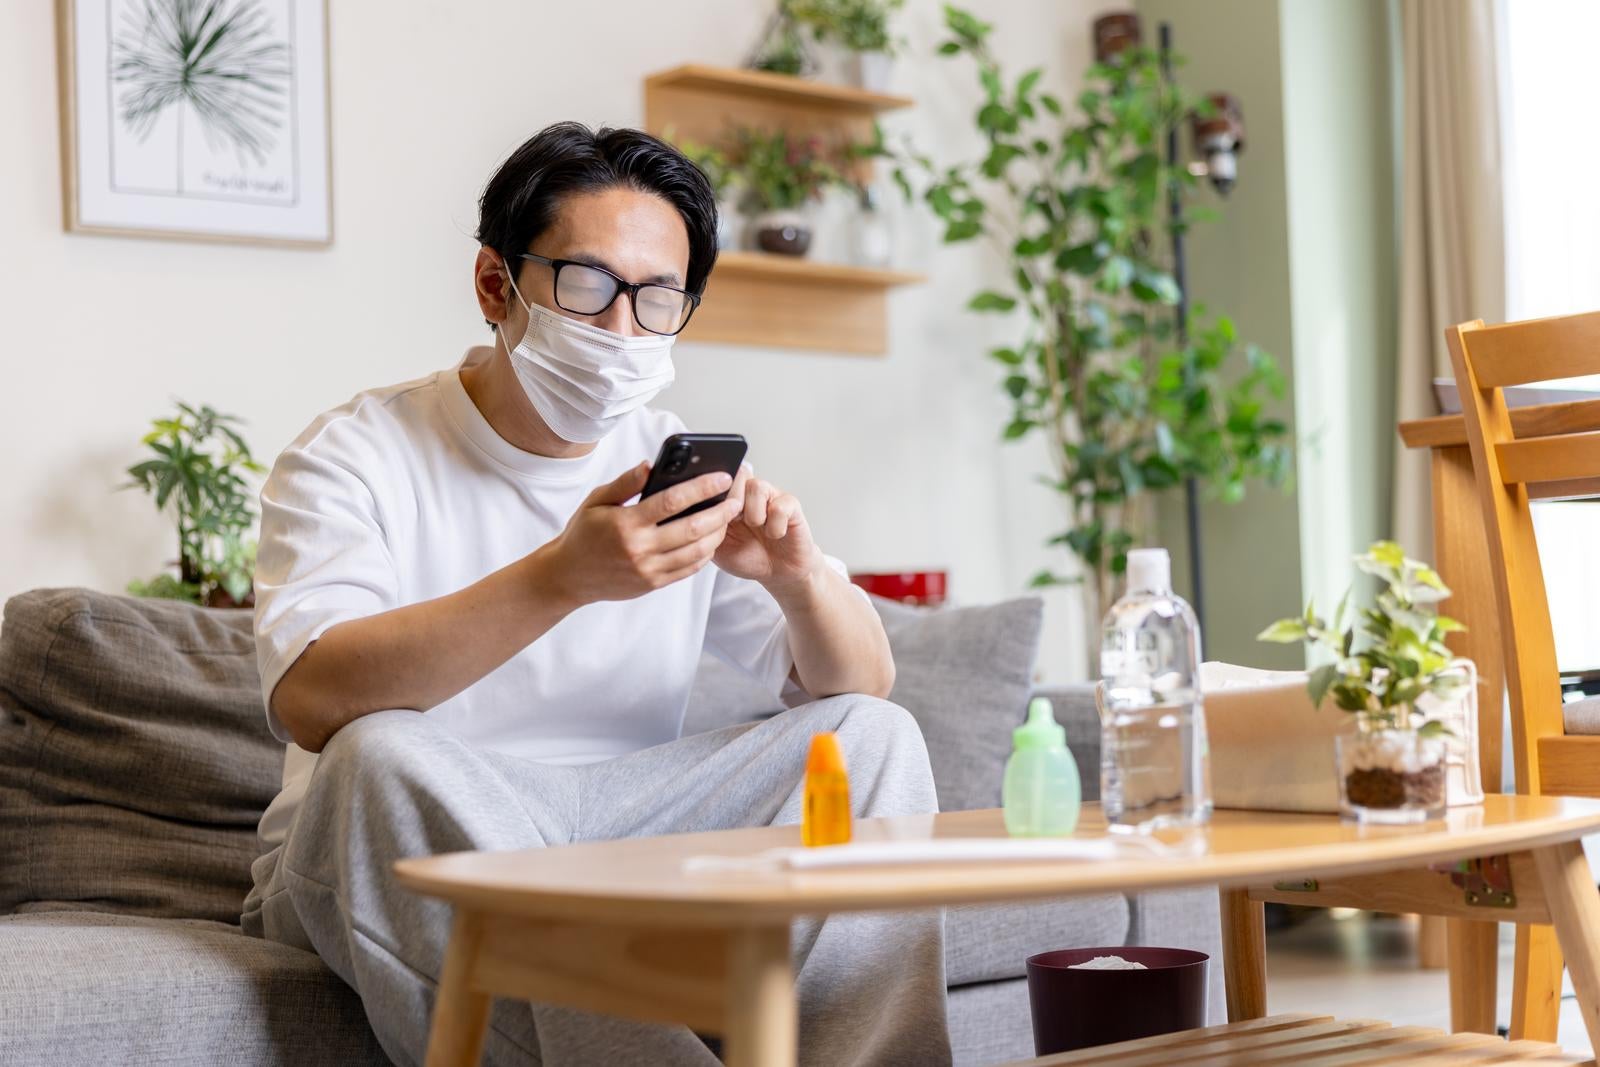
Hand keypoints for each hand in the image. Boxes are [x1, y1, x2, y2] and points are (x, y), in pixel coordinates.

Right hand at [541, 463, 740, 607]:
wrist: (568, 577)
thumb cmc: (583, 534)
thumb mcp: (596, 501)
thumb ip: (625, 483)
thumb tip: (651, 464)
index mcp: (626, 523)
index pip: (672, 501)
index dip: (701, 487)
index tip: (722, 477)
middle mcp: (640, 549)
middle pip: (692, 528)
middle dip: (720, 511)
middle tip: (737, 498)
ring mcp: (648, 569)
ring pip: (696, 551)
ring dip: (717, 534)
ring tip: (728, 518)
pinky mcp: (652, 584)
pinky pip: (688, 569)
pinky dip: (704, 554)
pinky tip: (712, 540)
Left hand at [714, 465, 822, 593]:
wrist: (776, 573)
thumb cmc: (747, 557)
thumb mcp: (715, 546)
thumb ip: (705, 527)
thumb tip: (696, 511)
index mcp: (728, 498)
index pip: (717, 478)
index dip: (715, 495)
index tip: (717, 517)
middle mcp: (750, 492)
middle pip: (738, 474)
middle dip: (732, 502)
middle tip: (736, 523)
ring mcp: (772, 495)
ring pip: (756, 486)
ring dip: (753, 515)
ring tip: (758, 529)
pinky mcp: (791, 505)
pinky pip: (779, 507)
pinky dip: (775, 527)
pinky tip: (775, 535)